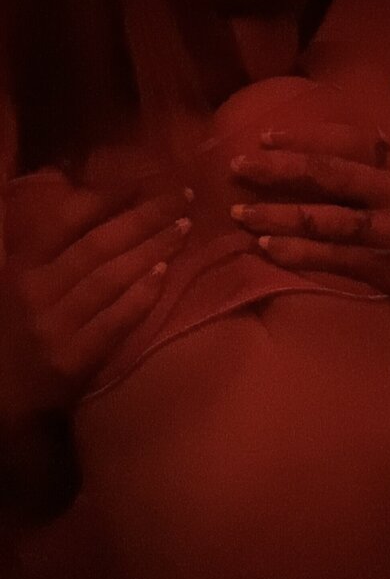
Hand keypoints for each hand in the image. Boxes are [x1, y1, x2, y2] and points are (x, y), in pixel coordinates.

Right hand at [3, 170, 191, 403]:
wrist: (4, 397)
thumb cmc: (15, 331)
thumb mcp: (16, 282)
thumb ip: (45, 248)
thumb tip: (87, 201)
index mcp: (21, 267)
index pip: (68, 221)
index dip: (107, 197)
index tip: (142, 181)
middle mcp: (36, 291)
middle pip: (98, 245)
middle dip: (143, 217)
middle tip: (180, 198)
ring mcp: (55, 327)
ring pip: (110, 279)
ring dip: (151, 249)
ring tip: (183, 228)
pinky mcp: (73, 360)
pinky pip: (114, 321)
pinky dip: (140, 297)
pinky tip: (165, 275)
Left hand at [229, 124, 389, 300]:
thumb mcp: (388, 177)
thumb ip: (353, 159)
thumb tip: (288, 142)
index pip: (344, 141)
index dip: (302, 137)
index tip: (262, 138)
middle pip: (329, 175)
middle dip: (279, 170)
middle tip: (238, 167)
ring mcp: (386, 230)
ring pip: (325, 219)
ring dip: (278, 216)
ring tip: (240, 214)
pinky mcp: (379, 265)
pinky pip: (331, 257)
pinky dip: (296, 252)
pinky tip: (266, 247)